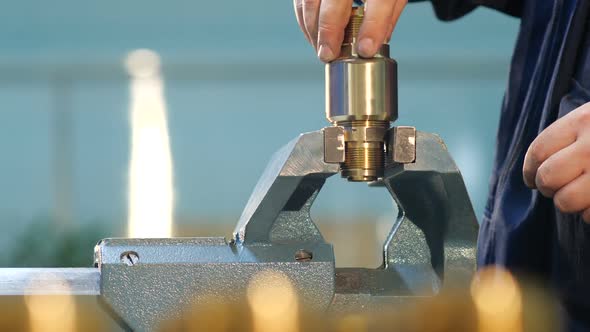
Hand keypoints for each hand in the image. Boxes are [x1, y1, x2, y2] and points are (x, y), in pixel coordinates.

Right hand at [293, 0, 406, 61]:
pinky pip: (301, 2)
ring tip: (323, 51)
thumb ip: (386, 16)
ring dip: (314, 30)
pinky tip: (315, 38)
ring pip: (311, 1)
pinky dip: (306, 23)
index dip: (372, 26)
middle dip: (329, 30)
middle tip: (329, 54)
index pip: (379, 1)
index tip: (366, 50)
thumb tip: (372, 44)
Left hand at [523, 103, 589, 222]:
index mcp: (583, 121)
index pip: (538, 150)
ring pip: (566, 201)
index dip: (529, 170)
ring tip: (580, 196)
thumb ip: (570, 135)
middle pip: (547, 178)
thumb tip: (536, 170)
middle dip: (548, 187)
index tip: (530, 179)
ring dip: (569, 203)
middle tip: (558, 187)